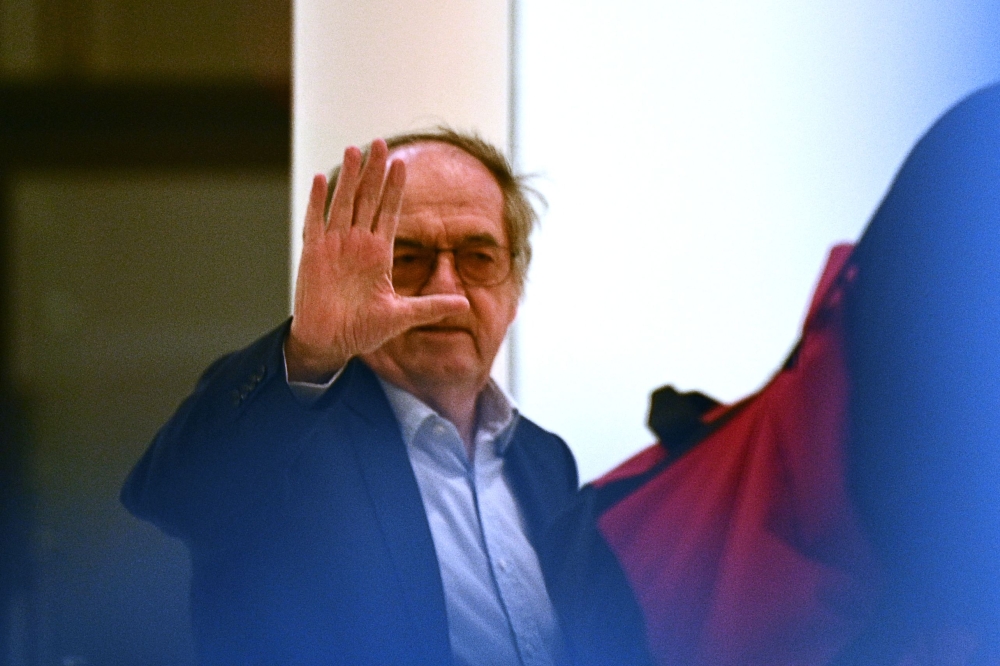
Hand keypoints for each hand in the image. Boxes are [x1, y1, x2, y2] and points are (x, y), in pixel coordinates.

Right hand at [285, 139, 469, 381]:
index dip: (396, 189)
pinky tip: (323, 179)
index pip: (390, 213)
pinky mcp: (314, 255)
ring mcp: (335, 246)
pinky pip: (316, 221)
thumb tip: (465, 304)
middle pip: (368, 200)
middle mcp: (358, 244)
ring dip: (350, 177)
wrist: (331, 343)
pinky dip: (319, 201)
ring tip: (356, 149)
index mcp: (380, 254)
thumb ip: (431, 307)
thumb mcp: (402, 317)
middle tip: (382, 143)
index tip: (403, 163)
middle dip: (375, 172)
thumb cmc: (364, 330)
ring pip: (344, 203)